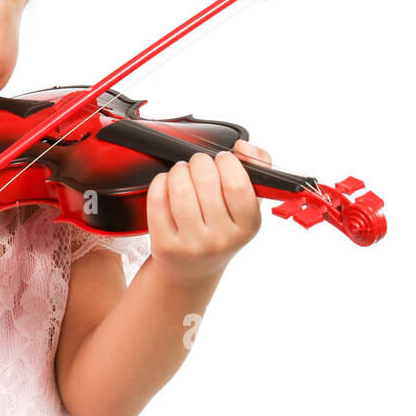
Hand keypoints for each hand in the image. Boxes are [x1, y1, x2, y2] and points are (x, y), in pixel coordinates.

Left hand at [145, 139, 272, 289]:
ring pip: (180, 189)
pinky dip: (160, 182)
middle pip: (206, 181)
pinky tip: (167, 184)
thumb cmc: (222, 228)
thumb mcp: (248, 204)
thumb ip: (258, 167)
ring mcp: (192, 244)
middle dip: (199, 161)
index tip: (222, 159)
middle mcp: (221, 239)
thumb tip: (243, 146)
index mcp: (248, 226)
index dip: (227, 162)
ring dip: (179, 170)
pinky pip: (157, 200)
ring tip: (182, 171)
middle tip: (198, 163)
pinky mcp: (165, 245)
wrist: (193, 269)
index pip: (237, 184)